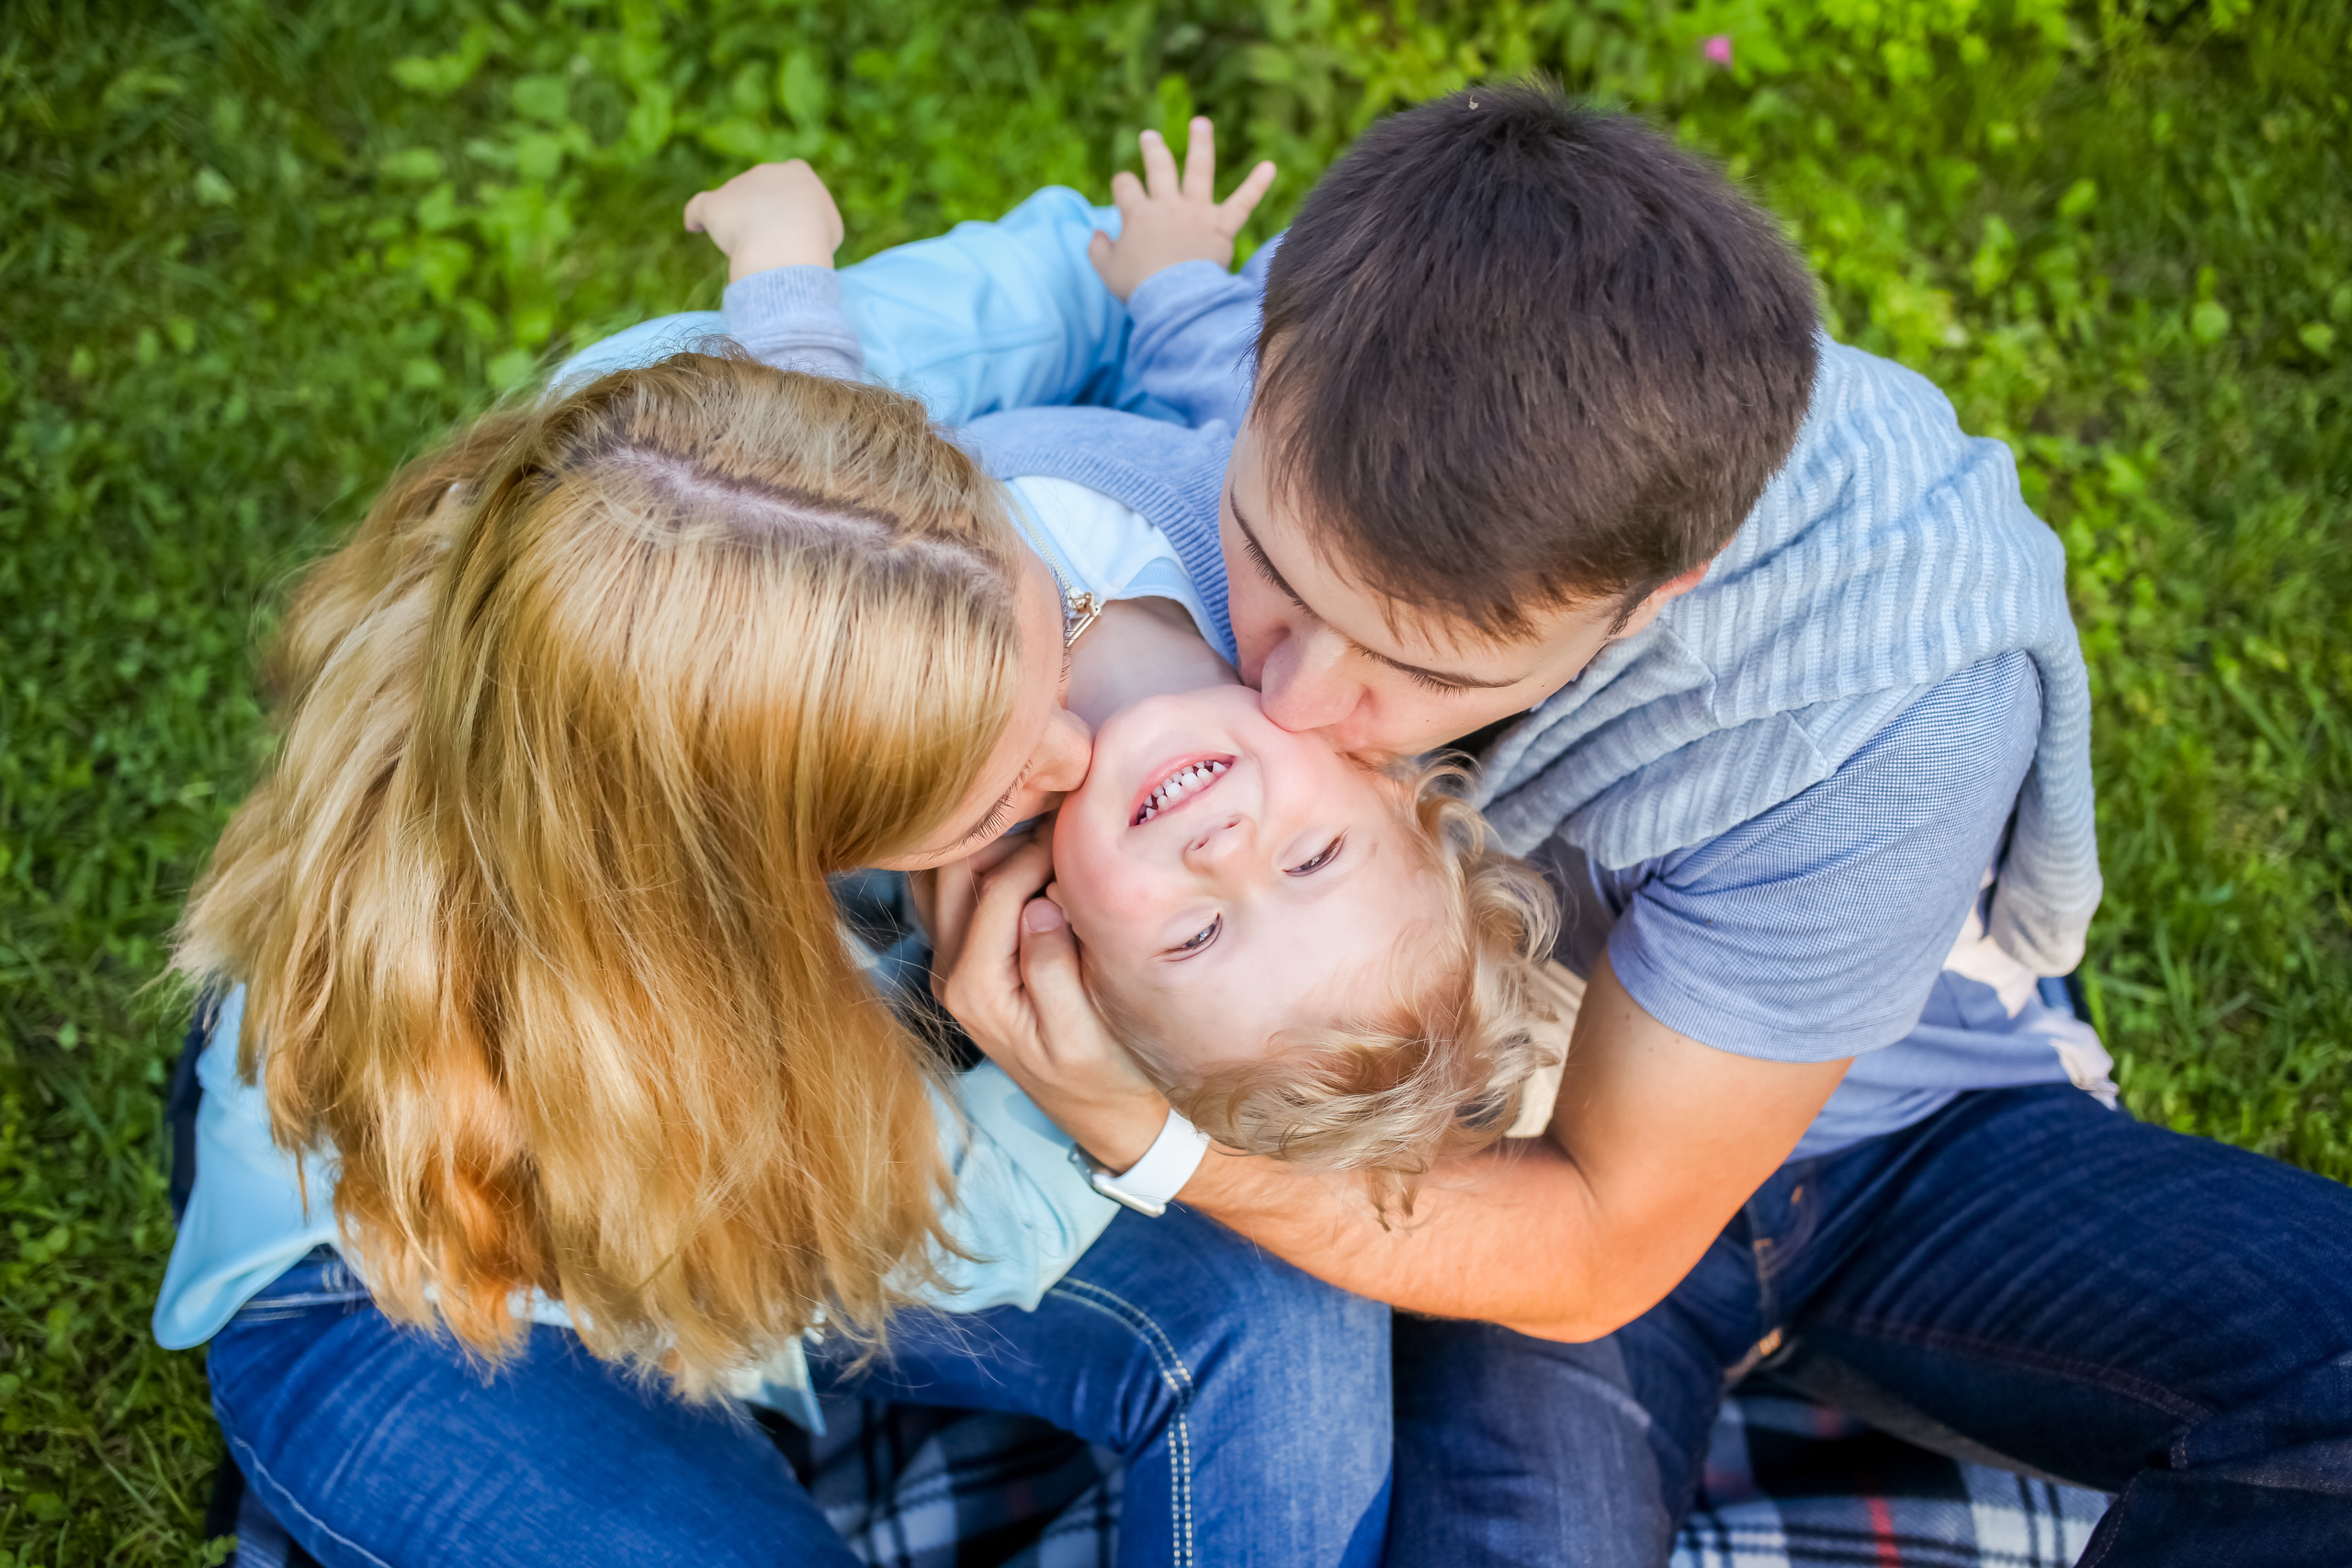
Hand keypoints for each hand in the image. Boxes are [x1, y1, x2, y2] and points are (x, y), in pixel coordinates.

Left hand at [684, 160, 844, 282]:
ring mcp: (737, 185)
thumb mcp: (828, 228)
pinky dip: (697, 217)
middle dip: (765, 214)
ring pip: (734, 205)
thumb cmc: (814, 239)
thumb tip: (798, 232)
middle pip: (761, 190)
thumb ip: (812, 223)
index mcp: (798, 172)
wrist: (787, 244)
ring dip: (739, 225)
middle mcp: (766, 172)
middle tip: (774, 245)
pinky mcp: (714, 204)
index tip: (794, 223)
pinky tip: (694, 227)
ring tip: (750, 252)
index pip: (793, 178)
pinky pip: (699, 208)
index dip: (792, 203)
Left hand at [932, 838, 1171, 1171]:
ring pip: (943, 876)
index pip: (995, 891)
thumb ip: (1052, 969)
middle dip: (1003, 834)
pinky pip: (953, 893)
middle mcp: (948, 973)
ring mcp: (949, 963)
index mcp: (975, 989)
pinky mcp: (964, 957)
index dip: (1037, 850)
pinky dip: (980, 862)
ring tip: (1042, 827)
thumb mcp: (1084, 1031)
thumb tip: (1039, 904)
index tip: (1080, 827)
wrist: (1098, 1110)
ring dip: (986, 843)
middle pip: (953, 872)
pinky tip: (1022, 849)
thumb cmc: (1103, 1073)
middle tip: (1058, 819)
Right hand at [1089, 117, 1275, 301]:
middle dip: (1153, 149)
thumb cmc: (1138, 287)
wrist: (1173, 300)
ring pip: (1199, 170)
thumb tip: (1097, 234)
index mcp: (1138, 214)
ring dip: (1200, 144)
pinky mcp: (1221, 229)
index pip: (1125, 186)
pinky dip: (1257, 185)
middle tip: (1149, 137)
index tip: (1124, 194)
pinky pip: (1243, 203)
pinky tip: (1270, 166)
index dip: (1122, 187)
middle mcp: (1167, 206)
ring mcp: (1196, 213)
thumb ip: (1098, 248)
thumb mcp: (1107, 269)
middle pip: (1159, 167)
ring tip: (1201, 123)